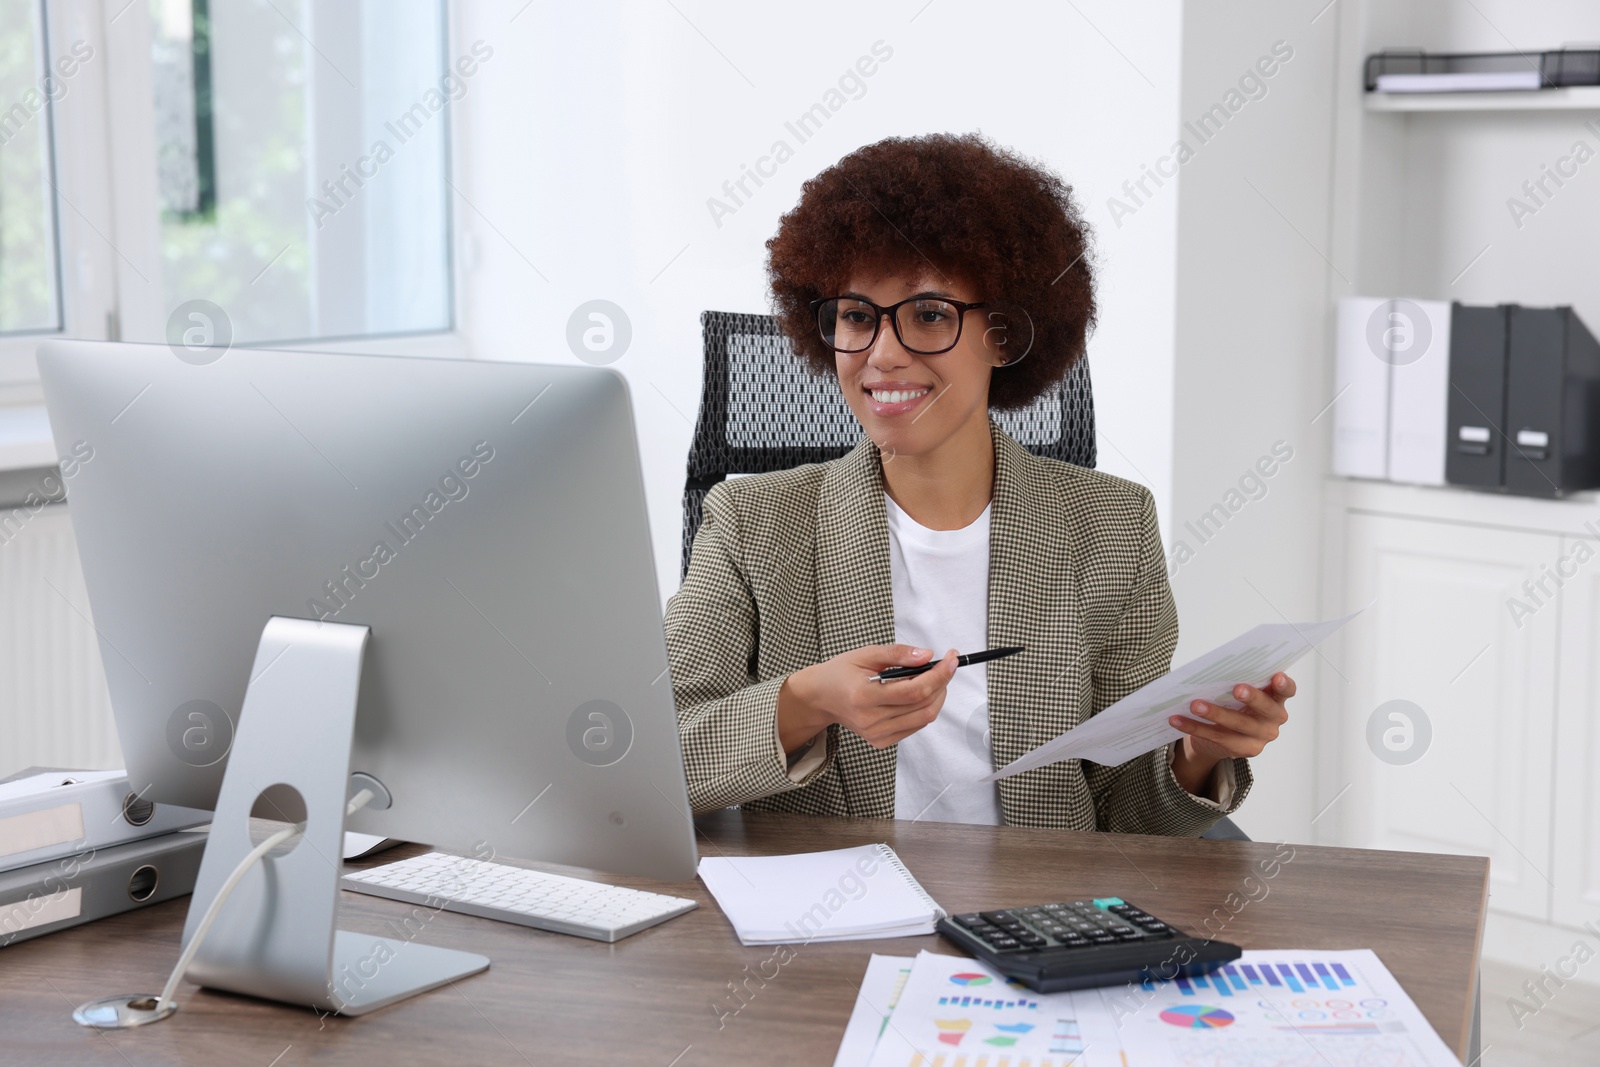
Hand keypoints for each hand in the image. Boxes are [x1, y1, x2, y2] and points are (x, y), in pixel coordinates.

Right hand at [778, 644, 958, 750]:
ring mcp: (876, 734)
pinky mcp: (881, 741)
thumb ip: (898, 654)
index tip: (952, 657)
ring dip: (937, 696)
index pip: (914, 690)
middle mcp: (871, 720)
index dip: (940, 674)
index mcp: (864, 696)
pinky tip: (919, 694)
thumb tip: (928, 656)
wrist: (821, 697)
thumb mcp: (866, 654)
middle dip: (943, 683)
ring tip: (934, 678)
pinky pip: (915, 726)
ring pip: (924, 718)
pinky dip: (925, 708)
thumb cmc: (841, 672)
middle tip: (945, 665)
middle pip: (924, 706)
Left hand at [1167, 672, 1294, 794]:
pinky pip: (1216, 738)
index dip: (1284, 685)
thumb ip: (1235, 681)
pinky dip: (1194, 727)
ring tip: (1195, 704)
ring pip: (1238, 725)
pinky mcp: (1243, 750)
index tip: (1277, 676)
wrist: (1218, 736)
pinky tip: (1177, 719)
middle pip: (1266, 709)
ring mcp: (1260, 737)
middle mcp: (1274, 720)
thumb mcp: (1236, 692)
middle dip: (1252, 698)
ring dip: (1215, 713)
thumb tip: (1211, 667)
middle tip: (1237, 688)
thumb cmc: (1230, 703)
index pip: (1287, 691)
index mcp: (1276, 700)